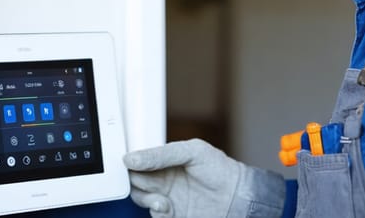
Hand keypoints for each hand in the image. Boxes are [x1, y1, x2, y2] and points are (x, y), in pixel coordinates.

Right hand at [123, 138, 285, 217]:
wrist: (238, 197)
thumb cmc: (219, 169)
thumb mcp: (192, 152)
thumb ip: (161, 154)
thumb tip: (132, 158)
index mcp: (165, 159)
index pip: (139, 159)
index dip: (131, 162)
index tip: (126, 165)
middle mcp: (162, 178)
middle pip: (135, 180)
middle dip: (135, 182)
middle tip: (143, 183)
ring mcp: (166, 197)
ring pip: (141, 198)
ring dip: (146, 200)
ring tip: (163, 202)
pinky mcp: (171, 214)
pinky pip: (154, 215)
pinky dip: (157, 213)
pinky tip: (167, 209)